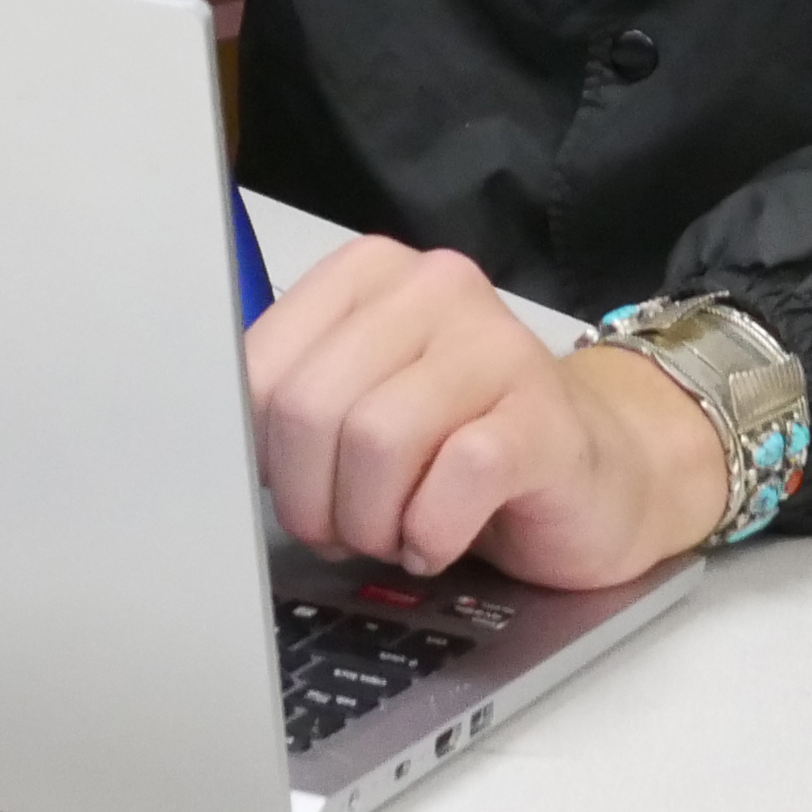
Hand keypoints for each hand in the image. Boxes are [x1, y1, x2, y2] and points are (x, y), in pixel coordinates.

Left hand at [242, 235, 728, 589]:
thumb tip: (211, 443)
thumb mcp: (363, 406)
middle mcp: (435, 289)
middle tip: (349, 525)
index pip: (261, 364)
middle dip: (315, 499)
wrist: (600, 475)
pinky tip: (446, 536)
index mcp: (372, 276)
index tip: (295, 484)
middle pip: (312, 407)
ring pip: (376, 443)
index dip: (264, 453)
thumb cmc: (463, 446)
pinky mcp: (543, 416)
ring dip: (375, 520)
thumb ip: (294, 403)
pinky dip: (434, 533)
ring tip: (401, 528)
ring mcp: (496, 347)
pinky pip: (455, 479)